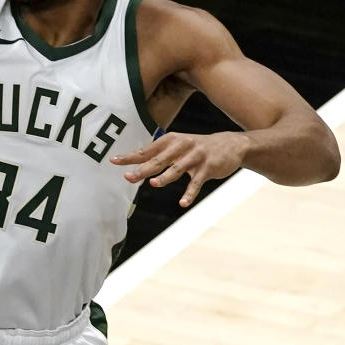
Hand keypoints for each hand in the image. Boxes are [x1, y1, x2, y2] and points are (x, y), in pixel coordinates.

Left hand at [111, 130, 248, 206]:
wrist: (230, 145)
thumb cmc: (196, 148)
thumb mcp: (177, 146)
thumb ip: (158, 155)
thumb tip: (135, 164)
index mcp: (170, 141)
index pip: (146, 150)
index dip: (130, 157)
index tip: (113, 161)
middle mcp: (181, 147)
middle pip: (158, 160)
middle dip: (143, 169)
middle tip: (128, 177)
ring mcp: (195, 157)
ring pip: (176, 169)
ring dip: (165, 177)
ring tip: (154, 184)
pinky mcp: (207, 168)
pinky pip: (196, 183)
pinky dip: (189, 194)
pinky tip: (182, 203)